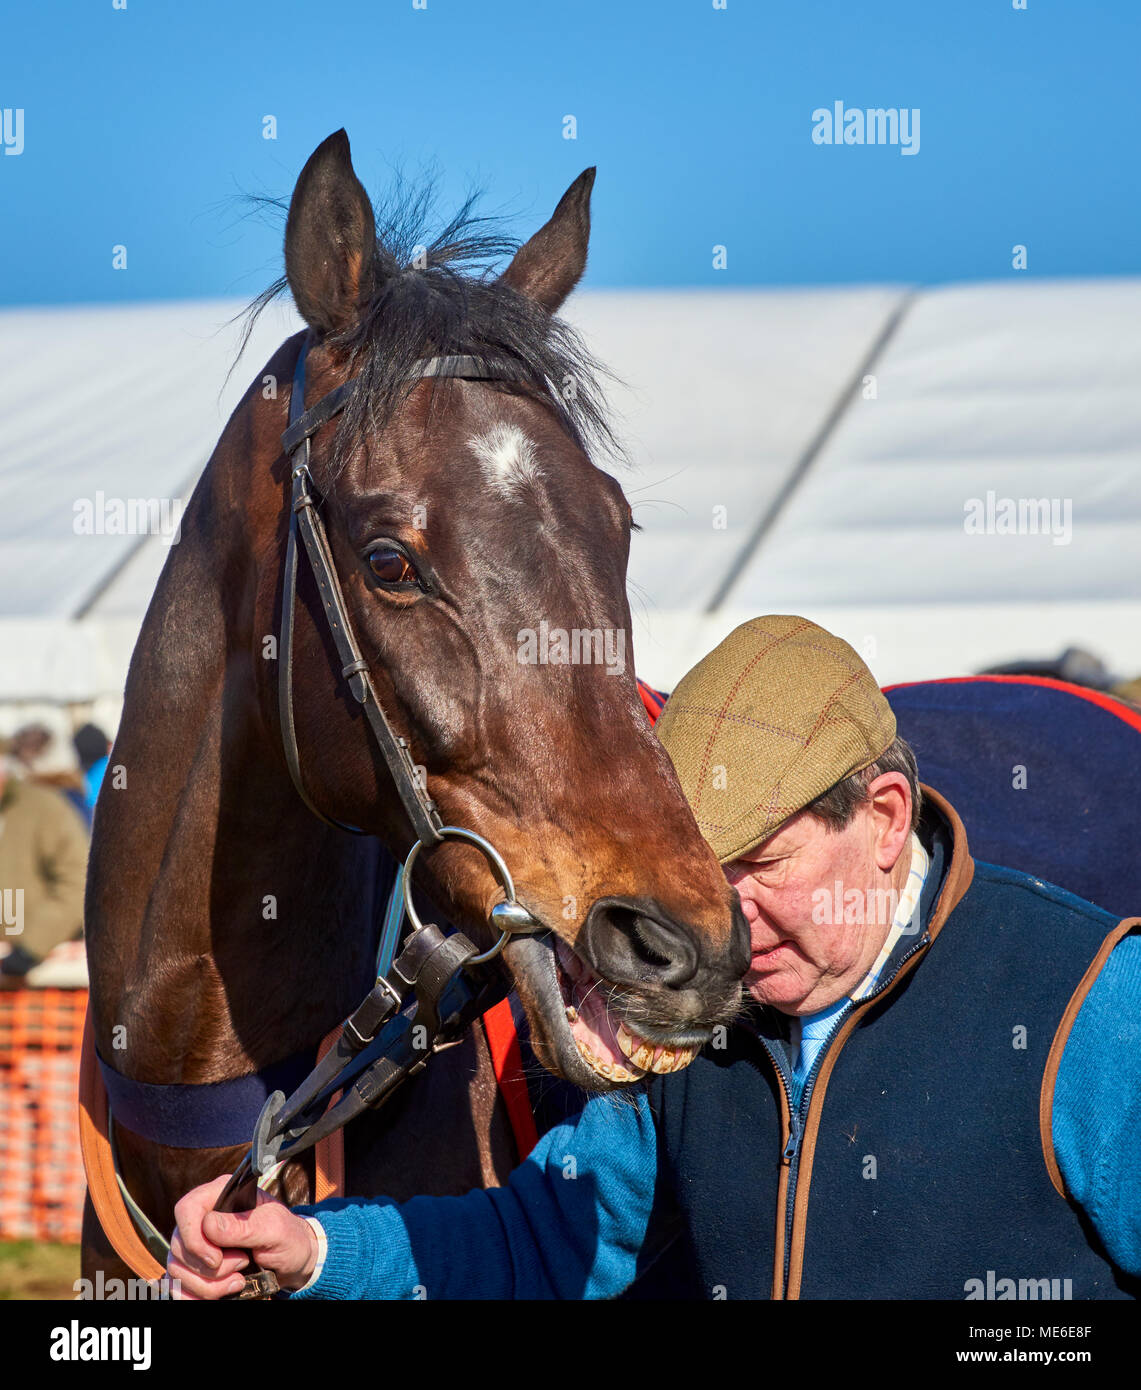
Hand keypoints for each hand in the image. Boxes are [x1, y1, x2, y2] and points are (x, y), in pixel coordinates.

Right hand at [168, 1173, 319, 1298]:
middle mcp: (204, 1217)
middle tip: (242, 1265)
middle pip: (180, 1246)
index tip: (217, 1259)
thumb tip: (209, 1225)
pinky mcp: (195, 1268)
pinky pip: (179, 1287)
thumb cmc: (286, 1237)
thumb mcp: (275, 1229)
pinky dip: (197, 1296)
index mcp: (222, 1195)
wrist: (291, 1261)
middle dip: (211, 1268)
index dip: (194, 1238)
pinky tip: (223, 1292)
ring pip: (177, 1269)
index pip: (186, 1209)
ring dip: (208, 1285)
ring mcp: (196, 1244)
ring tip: (238, 1281)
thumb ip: (245, 1226)